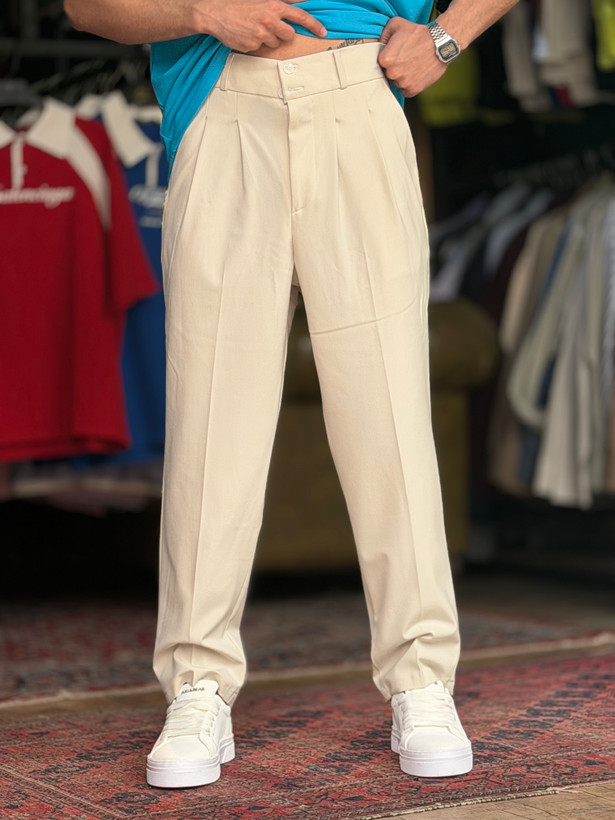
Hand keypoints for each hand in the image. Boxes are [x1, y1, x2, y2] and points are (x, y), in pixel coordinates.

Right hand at [197, 0, 326, 51]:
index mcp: (274, 6)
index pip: (301, 16)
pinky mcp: (252, 45)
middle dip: (282, 33)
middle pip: (288, 35)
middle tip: (269, 26)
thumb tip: (300, 0)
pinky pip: (260, 48)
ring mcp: (261, 34)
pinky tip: (246, 34)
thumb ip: (283, 0)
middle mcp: (269, 20)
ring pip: (275, 43)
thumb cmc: (237, 4)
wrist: (215, 13)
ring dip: (268, 38)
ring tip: (254, 28)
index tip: (322, 31)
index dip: (314, 25)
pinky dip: (255, 43)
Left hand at [378, 17, 447, 96]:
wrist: (440, 42)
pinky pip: (406, 91)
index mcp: (385, 59)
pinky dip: (410, 85)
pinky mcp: (413, 89)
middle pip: (388, 74)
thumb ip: (383, 35)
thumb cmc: (418, 32)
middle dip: (395, 67)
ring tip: (413, 65)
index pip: (381, 63)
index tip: (397, 53)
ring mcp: (403, 82)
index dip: (389, 57)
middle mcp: (393, 73)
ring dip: (403, 77)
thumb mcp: (396, 24)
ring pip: (397, 83)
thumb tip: (379, 45)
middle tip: (406, 58)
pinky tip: (416, 74)